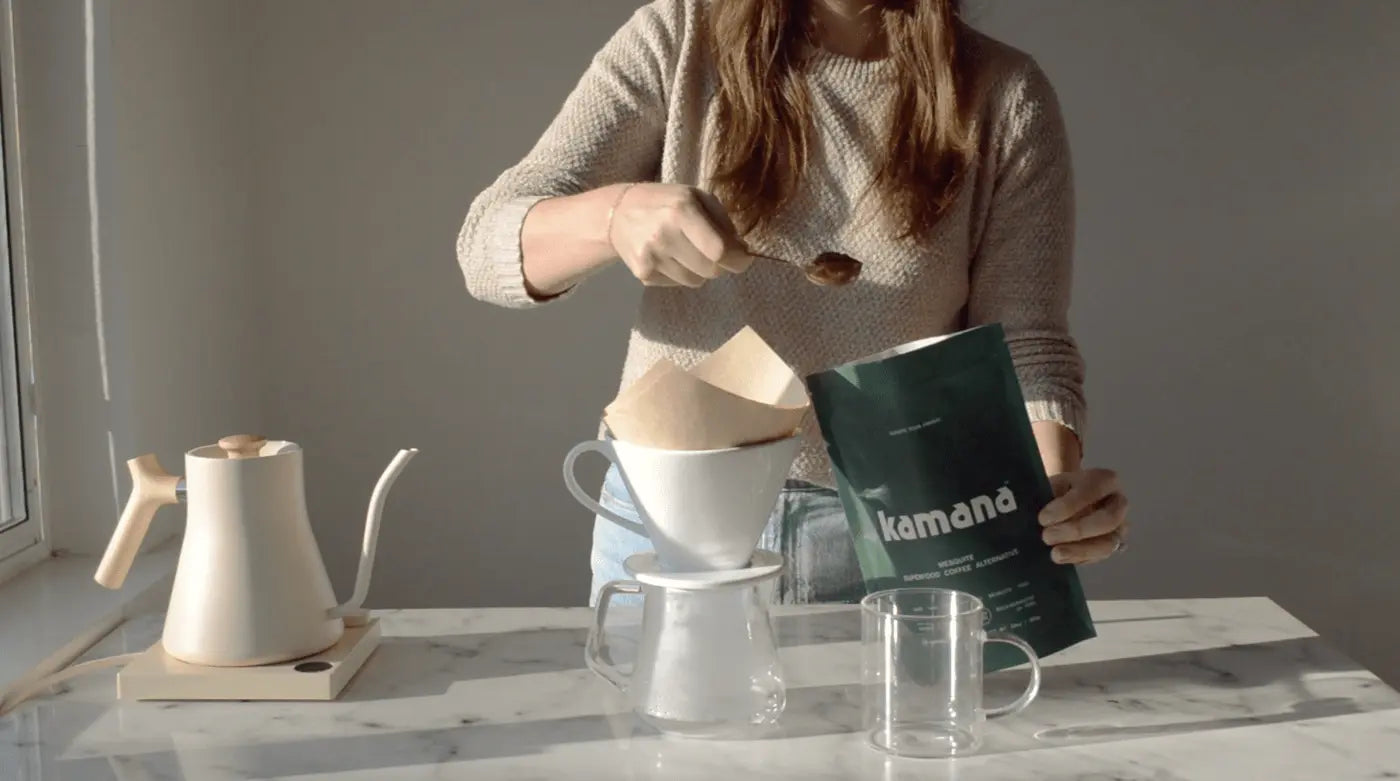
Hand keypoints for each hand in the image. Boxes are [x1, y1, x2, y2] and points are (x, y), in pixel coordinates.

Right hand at [608, 184, 752, 287]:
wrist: (618, 213)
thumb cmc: (665, 201)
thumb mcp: (697, 197)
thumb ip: (723, 222)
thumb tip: (741, 251)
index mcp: (681, 211)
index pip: (719, 250)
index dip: (738, 260)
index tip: (743, 259)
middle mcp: (664, 235)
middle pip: (711, 270)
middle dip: (720, 264)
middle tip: (713, 252)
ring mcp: (651, 257)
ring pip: (696, 281)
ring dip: (699, 270)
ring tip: (687, 250)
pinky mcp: (643, 274)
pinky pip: (677, 283)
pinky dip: (681, 273)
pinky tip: (670, 256)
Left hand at [1038, 468, 1128, 564]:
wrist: (1067, 500)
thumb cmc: (1059, 489)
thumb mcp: (1052, 484)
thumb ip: (1048, 497)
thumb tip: (1038, 517)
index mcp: (1104, 480)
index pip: (1091, 491)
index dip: (1068, 506)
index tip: (1043, 518)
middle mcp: (1118, 503)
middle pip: (1107, 520)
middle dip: (1076, 530)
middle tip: (1047, 537)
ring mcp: (1120, 527)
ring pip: (1108, 543)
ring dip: (1080, 550)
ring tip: (1054, 554)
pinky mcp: (1114, 547)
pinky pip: (1101, 557)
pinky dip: (1080, 558)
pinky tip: (1062, 558)